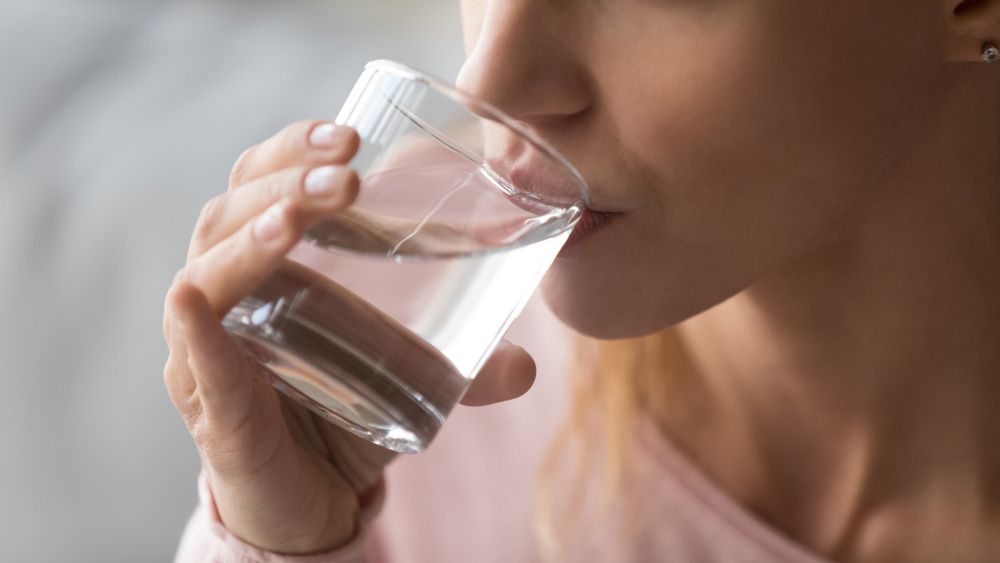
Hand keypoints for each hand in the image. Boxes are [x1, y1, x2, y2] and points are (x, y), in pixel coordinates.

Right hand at [162, 120, 536, 553]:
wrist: (309, 500)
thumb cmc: (344, 415)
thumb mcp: (409, 377)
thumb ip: (465, 367)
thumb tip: (527, 365)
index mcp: (268, 264)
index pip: (262, 182)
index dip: (295, 149)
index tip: (352, 135)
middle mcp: (227, 294)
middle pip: (231, 209)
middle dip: (285, 178)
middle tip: (345, 168)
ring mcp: (208, 348)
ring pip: (206, 270)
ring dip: (252, 234)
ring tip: (301, 216)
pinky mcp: (210, 405)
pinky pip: (193, 356)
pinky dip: (196, 327)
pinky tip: (200, 302)